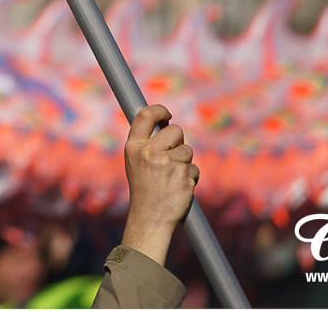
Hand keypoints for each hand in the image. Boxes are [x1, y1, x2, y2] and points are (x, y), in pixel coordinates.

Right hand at [120, 104, 198, 265]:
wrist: (150, 218)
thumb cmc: (143, 188)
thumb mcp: (135, 162)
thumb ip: (146, 143)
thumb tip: (162, 121)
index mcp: (133, 147)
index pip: (145, 115)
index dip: (159, 110)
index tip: (167, 114)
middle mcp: (149, 152)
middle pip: (176, 130)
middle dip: (178, 141)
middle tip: (172, 156)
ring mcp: (168, 163)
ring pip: (188, 150)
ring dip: (185, 162)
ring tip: (171, 178)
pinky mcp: (184, 175)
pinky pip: (194, 168)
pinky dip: (190, 177)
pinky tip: (179, 188)